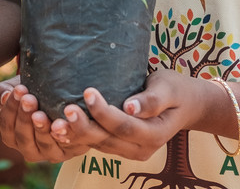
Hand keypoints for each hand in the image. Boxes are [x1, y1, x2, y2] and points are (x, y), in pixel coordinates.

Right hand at [0, 78, 88, 162]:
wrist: (61, 97)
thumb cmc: (33, 94)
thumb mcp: (16, 90)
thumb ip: (2, 91)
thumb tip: (4, 96)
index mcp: (13, 137)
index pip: (7, 126)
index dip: (11, 108)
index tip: (19, 89)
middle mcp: (30, 150)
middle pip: (24, 138)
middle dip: (25, 118)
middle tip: (29, 99)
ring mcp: (51, 153)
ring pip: (45, 145)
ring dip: (43, 128)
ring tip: (42, 112)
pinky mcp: (72, 149)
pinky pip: (71, 142)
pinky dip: (70, 130)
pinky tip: (68, 115)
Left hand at [51, 71, 206, 160]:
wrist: (185, 105)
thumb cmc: (175, 90)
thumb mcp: (168, 88)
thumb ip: (152, 99)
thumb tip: (131, 107)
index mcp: (155, 133)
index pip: (124, 126)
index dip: (104, 112)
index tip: (87, 92)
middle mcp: (141, 148)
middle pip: (108, 140)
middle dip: (84, 127)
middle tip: (65, 109)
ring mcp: (130, 151)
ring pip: (99, 145)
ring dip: (76, 135)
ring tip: (55, 121)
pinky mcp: (120, 146)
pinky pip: (97, 143)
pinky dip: (79, 137)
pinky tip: (60, 127)